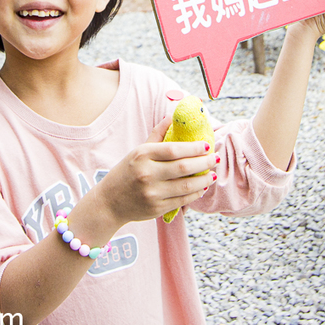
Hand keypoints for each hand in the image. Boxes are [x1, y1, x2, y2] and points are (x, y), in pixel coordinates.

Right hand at [96, 116, 217, 225]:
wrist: (109, 203)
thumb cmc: (126, 173)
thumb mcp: (137, 151)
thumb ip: (157, 135)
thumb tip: (172, 116)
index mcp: (142, 155)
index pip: (173, 149)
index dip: (193, 147)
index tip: (207, 145)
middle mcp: (147, 174)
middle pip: (184, 167)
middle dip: (204, 162)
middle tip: (215, 158)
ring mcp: (152, 193)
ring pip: (187, 186)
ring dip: (204, 180)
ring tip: (213, 174)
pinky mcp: (157, 208)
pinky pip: (183, 200)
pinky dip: (196, 193)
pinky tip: (202, 187)